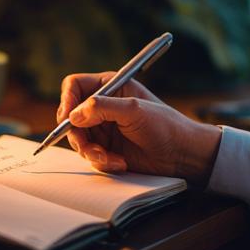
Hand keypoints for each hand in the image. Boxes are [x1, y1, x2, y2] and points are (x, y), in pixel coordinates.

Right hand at [57, 72, 222, 185]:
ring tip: (111, 158)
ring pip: (78, 139)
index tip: (68, 118)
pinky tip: (120, 163)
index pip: (74, 86)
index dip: (67, 100)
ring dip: (91, 152)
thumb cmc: (165, 126)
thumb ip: (102, 108)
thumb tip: (73, 115)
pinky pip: (89, 155)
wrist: (182, 155)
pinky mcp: (105, 148)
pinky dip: (101, 161)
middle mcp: (102, 106)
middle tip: (89, 146)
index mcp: (109, 87)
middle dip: (78, 134)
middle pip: (70, 116)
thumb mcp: (134, 111)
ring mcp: (103, 128)